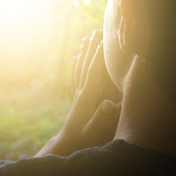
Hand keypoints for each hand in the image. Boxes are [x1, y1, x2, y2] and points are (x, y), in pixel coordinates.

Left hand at [36, 30, 121, 156]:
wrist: (66, 143)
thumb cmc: (81, 139)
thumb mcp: (92, 132)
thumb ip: (100, 118)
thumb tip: (108, 104)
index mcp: (85, 98)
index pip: (92, 73)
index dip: (98, 57)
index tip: (103, 42)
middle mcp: (80, 92)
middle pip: (85, 66)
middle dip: (91, 48)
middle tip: (96, 31)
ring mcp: (77, 94)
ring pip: (79, 68)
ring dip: (84, 52)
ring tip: (87, 38)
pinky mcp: (76, 97)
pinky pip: (75, 76)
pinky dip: (76, 64)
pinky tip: (75, 57)